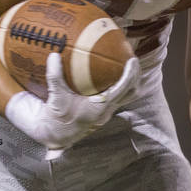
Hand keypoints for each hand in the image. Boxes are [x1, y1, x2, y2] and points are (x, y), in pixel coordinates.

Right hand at [6, 52, 139, 149]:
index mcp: (100, 107)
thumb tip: (54, 55)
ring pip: (126, 96)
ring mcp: (106, 112)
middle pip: (131, 92)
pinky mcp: (102, 112)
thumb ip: (55, 76)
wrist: (55, 135)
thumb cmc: (57, 118)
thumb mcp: (55, 96)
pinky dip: (118, 85)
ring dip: (129, 82)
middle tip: (133, 59)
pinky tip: (111, 75)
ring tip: (126, 65)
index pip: (123, 89)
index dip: (130, 74)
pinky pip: (117, 97)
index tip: (132, 60)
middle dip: (136, 76)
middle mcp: (107, 111)